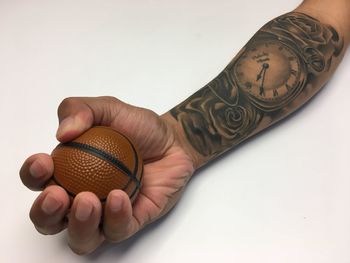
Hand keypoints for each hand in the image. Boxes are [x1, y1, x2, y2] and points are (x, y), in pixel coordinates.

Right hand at [20, 96, 194, 254]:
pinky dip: (115, 218)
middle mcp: (81, 196)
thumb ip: (81, 110)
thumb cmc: (139, 127)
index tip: (44, 162)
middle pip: (50, 219)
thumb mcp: (109, 108)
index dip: (33, 176)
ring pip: (80, 236)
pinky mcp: (130, 222)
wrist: (174, 141)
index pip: (40, 181)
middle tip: (57, 194)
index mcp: (70, 170)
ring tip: (87, 200)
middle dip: (45, 212)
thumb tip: (62, 133)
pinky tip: (119, 197)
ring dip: (78, 223)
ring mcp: (106, 214)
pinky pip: (117, 231)